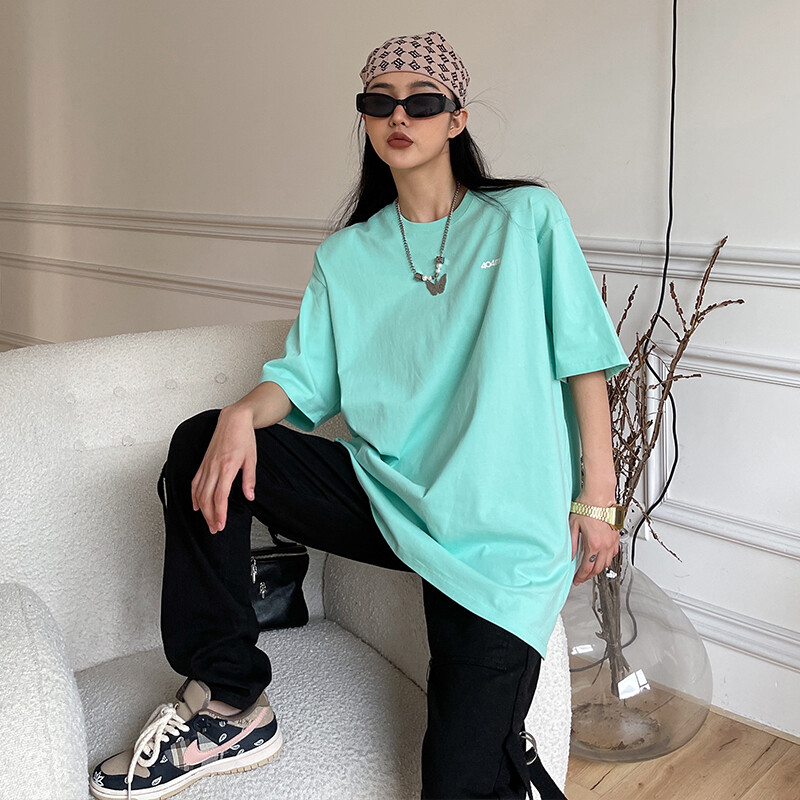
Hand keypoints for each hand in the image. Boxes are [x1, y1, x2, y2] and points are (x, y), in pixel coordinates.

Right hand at [191, 406, 257, 533]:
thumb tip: (250, 497)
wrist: (233, 420)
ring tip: (207, 521)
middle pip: (207, 498)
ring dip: (202, 510)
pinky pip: (195, 482)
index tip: (221, 524)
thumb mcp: (252, 459)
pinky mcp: (203, 463)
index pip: (220, 496)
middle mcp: (213, 468)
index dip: (219, 513)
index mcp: (226, 467)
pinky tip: (196, 505)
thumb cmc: (243, 437)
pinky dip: (194, 496)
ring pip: (199, 492)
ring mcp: (206, 465)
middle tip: (215, 529)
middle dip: (210, 516)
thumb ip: (249, 479)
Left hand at [570, 494, 620, 585]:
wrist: (599, 496)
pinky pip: (613, 553)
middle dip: (589, 576)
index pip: (587, 567)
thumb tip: (569, 556)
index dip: (581, 576)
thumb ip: (571, 543)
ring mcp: (612, 541)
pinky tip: (602, 558)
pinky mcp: (615, 536)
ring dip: (599, 568)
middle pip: (598, 568)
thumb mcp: (573, 525)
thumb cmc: (586, 506)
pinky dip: (607, 559)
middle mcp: (605, 544)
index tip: (577, 580)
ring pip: (607, 562)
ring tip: (590, 569)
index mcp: (593, 543)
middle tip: (582, 577)